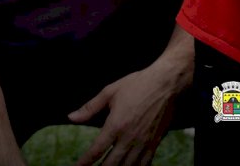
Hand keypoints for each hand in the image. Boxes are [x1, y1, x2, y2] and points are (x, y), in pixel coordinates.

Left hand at [68, 62, 182, 165]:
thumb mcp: (111, 91)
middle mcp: (129, 137)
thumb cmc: (139, 83)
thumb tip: (72, 117)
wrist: (167, 81)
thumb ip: (91, 107)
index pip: (95, 151)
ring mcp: (143, 141)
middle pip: (110, 165)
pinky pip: (144, 163)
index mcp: (116, 124)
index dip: (84, 163)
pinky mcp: (155, 141)